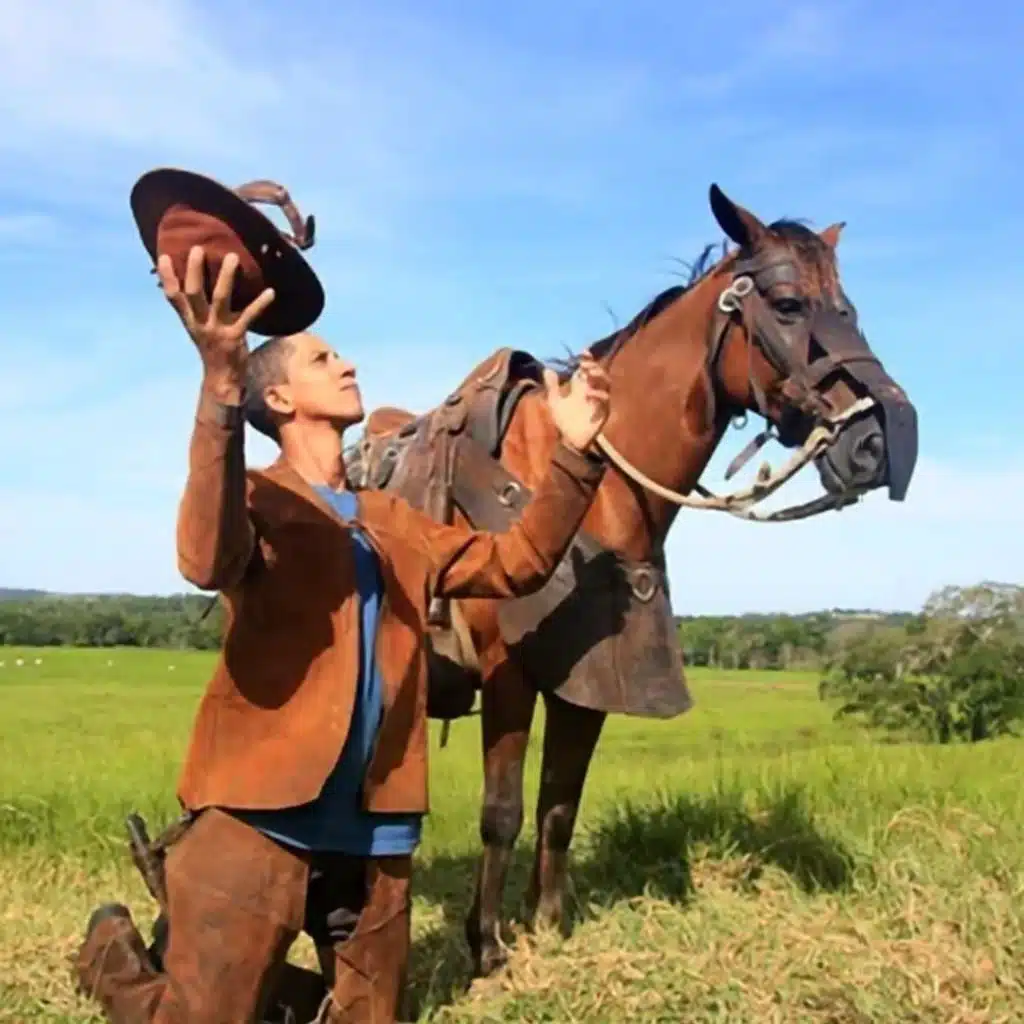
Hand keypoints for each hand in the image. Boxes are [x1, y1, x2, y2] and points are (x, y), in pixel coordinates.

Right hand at [157, 245, 274, 392]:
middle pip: (193, 293)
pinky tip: (270, 292)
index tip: (163, 255)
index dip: (167, 277)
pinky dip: (260, 303)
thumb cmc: (212, 348)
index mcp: (189, 320)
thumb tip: (195, 283)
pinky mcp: (235, 337)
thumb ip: (196, 309)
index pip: (173, 297)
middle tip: (198, 248)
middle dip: (194, 271)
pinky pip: (248, 316)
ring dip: (226, 277)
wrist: (222, 379)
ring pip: (220, 299)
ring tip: (233, 257)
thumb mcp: (199, 328)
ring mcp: (217, 330)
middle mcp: (200, 323)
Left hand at [542, 351, 610, 453]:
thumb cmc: (564, 421)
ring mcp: (599, 400)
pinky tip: (589, 394)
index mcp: (580, 386)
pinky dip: (599, 394)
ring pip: (606, 382)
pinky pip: (606, 399)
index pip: (586, 368)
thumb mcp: (554, 402)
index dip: (587, 359)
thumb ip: (552, 386)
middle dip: (593, 365)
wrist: (571, 440)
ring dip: (599, 376)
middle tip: (584, 365)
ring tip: (588, 375)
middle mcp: (592, 390)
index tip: (583, 352)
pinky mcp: (603, 410)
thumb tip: (547, 369)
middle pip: (598, 372)